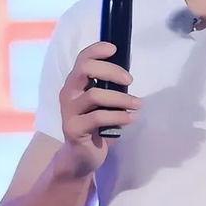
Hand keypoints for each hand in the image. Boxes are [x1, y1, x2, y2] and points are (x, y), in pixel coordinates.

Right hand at [57, 41, 141, 177]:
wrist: (81, 156)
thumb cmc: (96, 124)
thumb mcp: (102, 102)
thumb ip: (109, 86)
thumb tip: (128, 73)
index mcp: (75, 83)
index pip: (82, 59)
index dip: (96, 50)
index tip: (114, 49)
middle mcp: (68, 93)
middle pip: (85, 69)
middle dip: (111, 71)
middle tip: (130, 81)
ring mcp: (68, 111)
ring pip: (95, 95)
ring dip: (122, 98)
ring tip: (137, 104)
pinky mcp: (73, 129)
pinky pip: (99, 117)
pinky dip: (118, 116)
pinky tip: (130, 119)